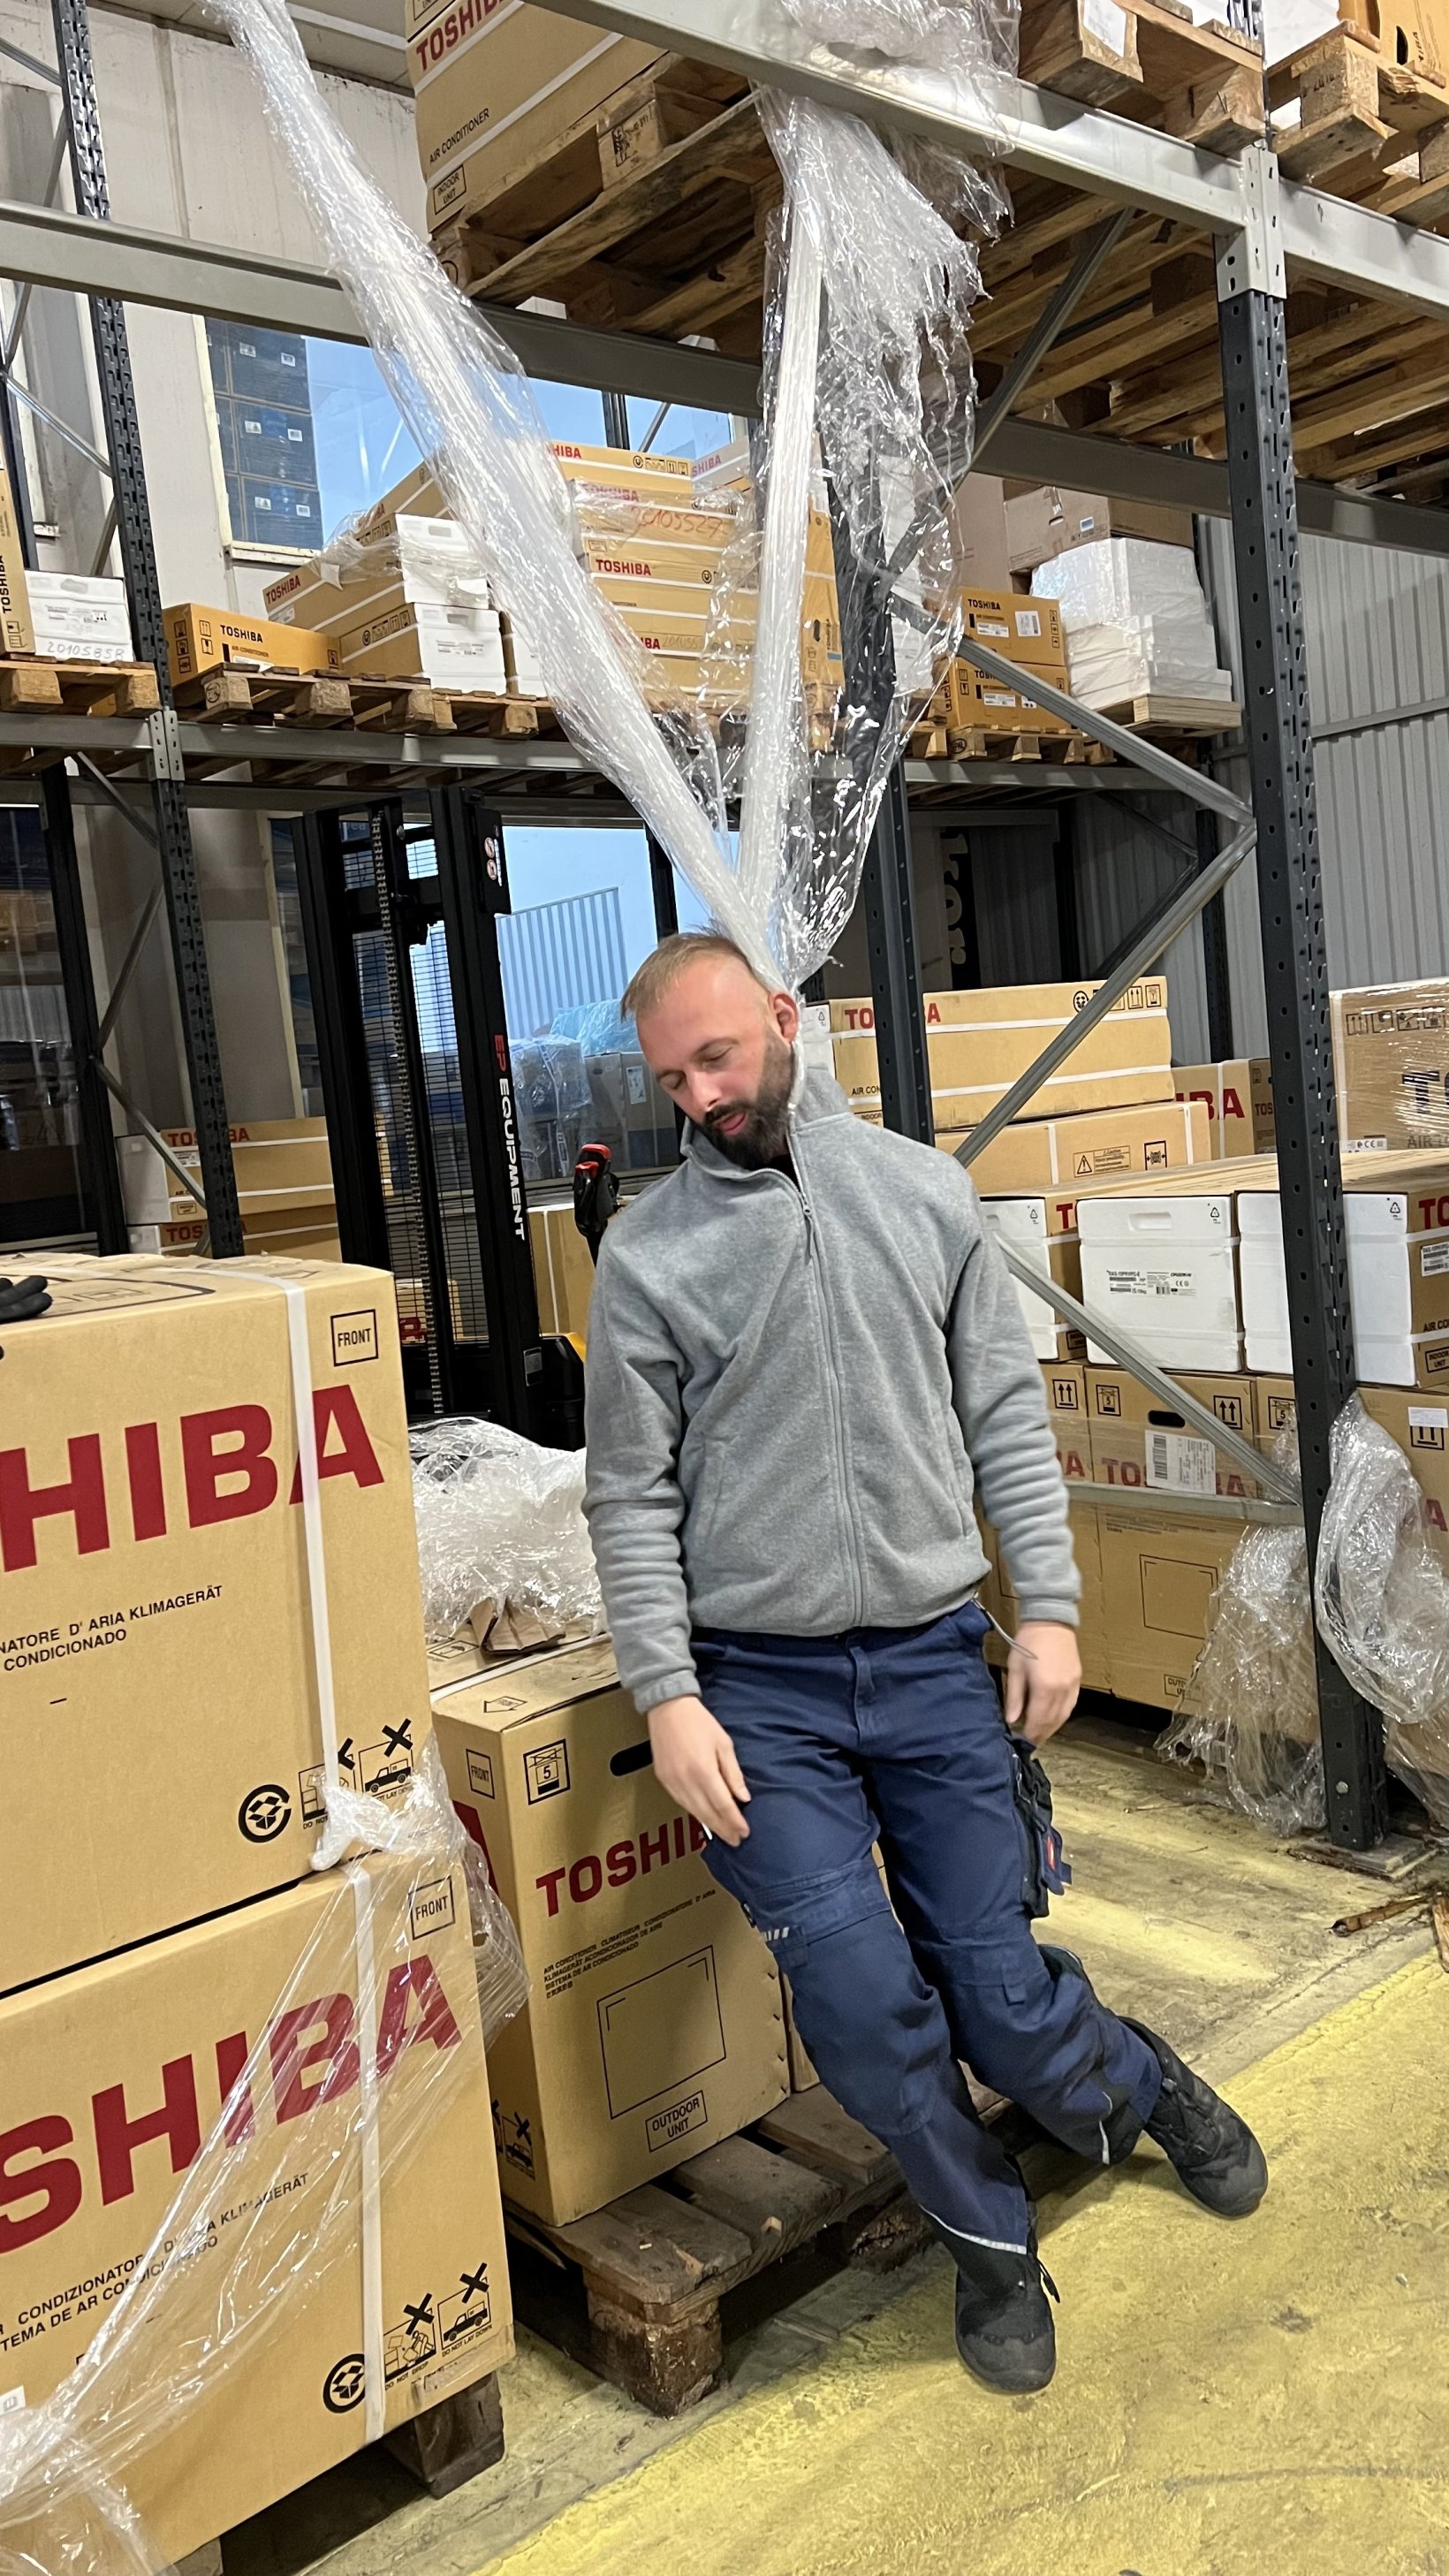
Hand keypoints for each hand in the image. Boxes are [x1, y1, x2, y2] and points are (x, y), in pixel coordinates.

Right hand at [648, 1694, 750, 1844]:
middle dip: (724, 1829)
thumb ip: (733, 1773)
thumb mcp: (724, 1744)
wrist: (668, 1708)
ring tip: (724, 1834)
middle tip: (736, 1841)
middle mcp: (686, 1781)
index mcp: (704, 1771)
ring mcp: (672, 1782)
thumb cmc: (699, 1722)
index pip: (723, 1805)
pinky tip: (704, 1818)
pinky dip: (694, 1813)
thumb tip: (743, 1798)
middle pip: (708, 1814)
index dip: (735, 1821)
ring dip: (710, 1825)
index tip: (745, 1832)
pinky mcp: (663, 1780)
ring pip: (693, 1811)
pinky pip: (681, 1803)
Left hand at [1003, 1621, 1080, 1746]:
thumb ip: (1014, 1697)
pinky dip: (1061, 1715)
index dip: (1030, 1733)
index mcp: (1045, 1688)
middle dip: (1040, 1733)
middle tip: (1029, 1740)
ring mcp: (1072, 1686)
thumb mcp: (1015, 1668)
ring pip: (1063, 1716)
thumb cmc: (1029, 1641)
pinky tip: (1053, 1718)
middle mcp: (1062, 1691)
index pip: (1038, 1721)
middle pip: (1052, 1722)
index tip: (1021, 1740)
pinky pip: (1070, 1706)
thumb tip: (1011, 1720)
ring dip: (1051, 1727)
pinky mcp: (1077, 1681)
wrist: (1051, 1620)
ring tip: (1040, 1732)